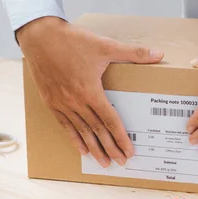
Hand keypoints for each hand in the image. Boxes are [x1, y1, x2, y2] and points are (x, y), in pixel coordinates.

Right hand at [18, 17, 163, 166]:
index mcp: (90, 90)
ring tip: (103, 162)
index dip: (120, 137)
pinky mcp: (51, 101)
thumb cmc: (71, 40)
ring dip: (94, 148)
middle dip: (110, 148)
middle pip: (97, 130)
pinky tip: (82, 149)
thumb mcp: (104, 45)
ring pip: (81, 131)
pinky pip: (64, 125)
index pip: (110, 120)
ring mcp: (61, 103)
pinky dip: (74, 138)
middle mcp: (75, 101)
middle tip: (120, 162)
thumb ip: (132, 53)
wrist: (39, 36)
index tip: (128, 151)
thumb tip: (158, 54)